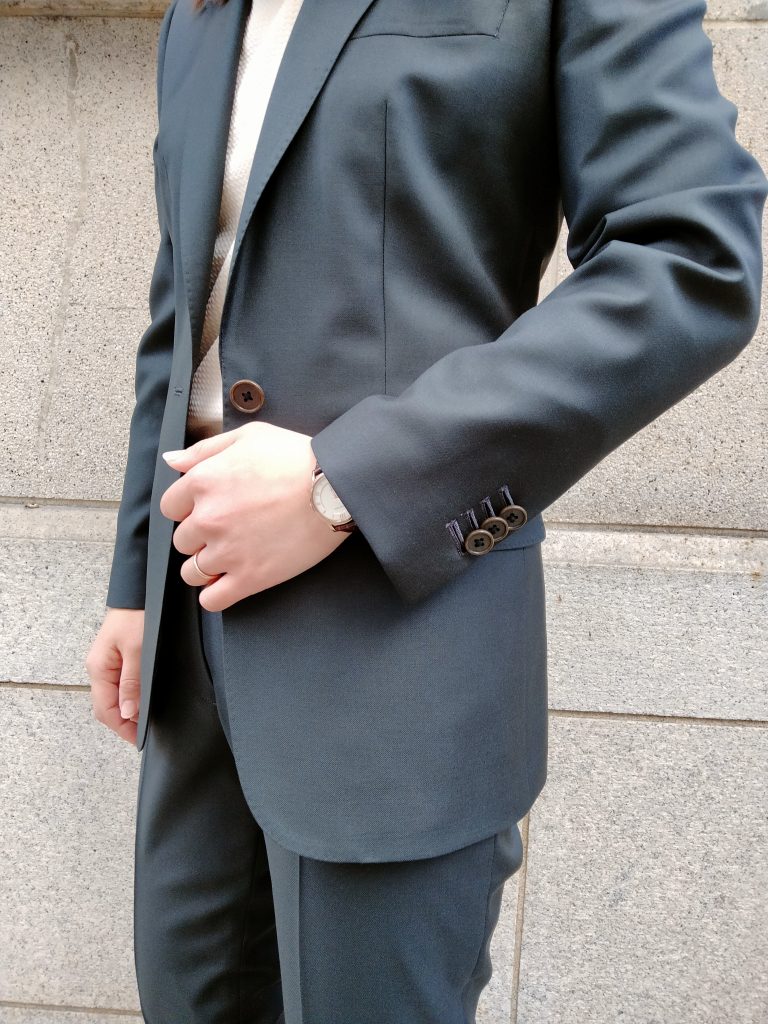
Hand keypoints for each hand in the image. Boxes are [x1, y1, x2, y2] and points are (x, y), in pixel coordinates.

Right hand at [85, 607, 144, 745]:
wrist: (140, 591)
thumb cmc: (138, 616)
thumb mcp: (138, 650)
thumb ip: (132, 682)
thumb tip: (128, 713)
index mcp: (99, 669)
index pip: (105, 710)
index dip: (122, 728)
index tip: (140, 739)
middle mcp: (98, 669)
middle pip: (106, 707)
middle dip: (124, 723)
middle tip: (146, 734)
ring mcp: (106, 664)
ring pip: (112, 698)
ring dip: (126, 712)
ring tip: (146, 722)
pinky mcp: (116, 659)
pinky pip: (118, 686)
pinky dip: (128, 698)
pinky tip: (141, 702)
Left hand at [159, 421, 350, 610]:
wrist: (335, 485)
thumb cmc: (297, 457)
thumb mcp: (248, 437)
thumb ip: (204, 450)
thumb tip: (172, 461)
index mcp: (203, 482)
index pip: (169, 507)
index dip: (187, 508)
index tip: (207, 508)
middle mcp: (208, 519)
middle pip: (182, 541)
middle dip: (200, 536)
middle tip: (229, 530)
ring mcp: (227, 552)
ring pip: (192, 573)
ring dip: (205, 567)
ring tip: (231, 556)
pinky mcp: (250, 578)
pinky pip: (212, 600)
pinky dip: (215, 595)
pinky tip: (230, 582)